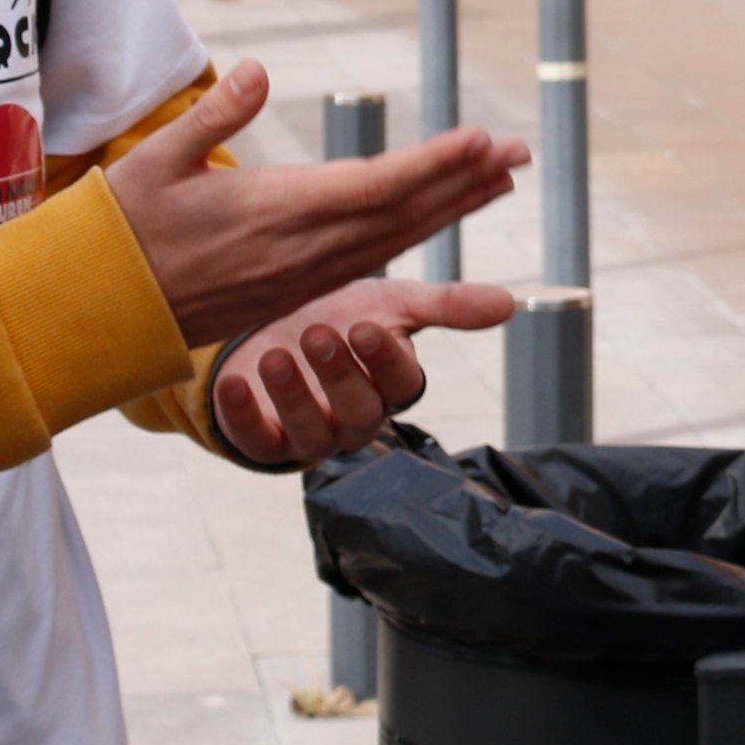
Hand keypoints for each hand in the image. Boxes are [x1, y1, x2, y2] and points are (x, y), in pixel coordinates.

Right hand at [110, 60, 525, 345]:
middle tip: (517, 154)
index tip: (482, 142)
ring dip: (448, 208)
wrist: (101, 312)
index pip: (373, 186)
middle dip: (463, 183)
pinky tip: (434, 217)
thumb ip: (213, 117)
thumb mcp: (155, 160)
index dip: (433, 165)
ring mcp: (301, 275)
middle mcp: (300, 250)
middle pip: (400, 215)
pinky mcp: (294, 289)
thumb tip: (258, 69)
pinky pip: (369, 260)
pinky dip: (411, 234)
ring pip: (392, 239)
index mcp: (274, 212)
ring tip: (495, 179)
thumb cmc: (122, 227)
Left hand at [209, 277, 514, 464]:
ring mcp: (307, 434)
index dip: (385, 361)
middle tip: (319, 334)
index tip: (366, 327)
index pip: (401, 385)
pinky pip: (257, 442)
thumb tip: (509, 303)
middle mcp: (352, 418)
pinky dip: (243, 415)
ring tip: (276, 356)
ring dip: (295, 397)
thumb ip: (445, 306)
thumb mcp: (389, 302)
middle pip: (361, 412)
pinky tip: (235, 382)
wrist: (267, 324)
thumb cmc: (337, 313)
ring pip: (313, 434)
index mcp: (387, 386)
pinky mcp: (262, 441)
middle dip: (340, 376)